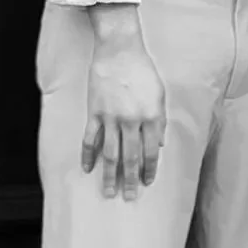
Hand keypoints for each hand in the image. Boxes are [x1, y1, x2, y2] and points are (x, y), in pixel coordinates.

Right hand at [83, 39, 166, 201]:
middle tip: (129, 197)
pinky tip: (87, 169)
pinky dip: (88, 156)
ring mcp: (111, 118)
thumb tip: (159, 145)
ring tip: (109, 192)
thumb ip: (160, 120)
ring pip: (110, 154)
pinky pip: (90, 139)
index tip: (147, 183)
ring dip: (110, 175)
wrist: (119, 50)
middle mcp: (132, 122)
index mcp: (151, 117)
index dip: (149, 170)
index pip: (151, 152)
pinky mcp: (95, 112)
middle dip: (130, 180)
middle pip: (131, 158)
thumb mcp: (160, 94)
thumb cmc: (143, 69)